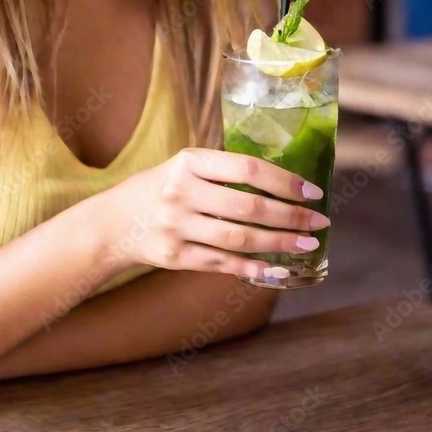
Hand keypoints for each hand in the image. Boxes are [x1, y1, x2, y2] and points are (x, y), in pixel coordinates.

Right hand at [106, 148, 328, 282]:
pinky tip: (277, 269)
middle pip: (248, 207)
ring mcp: (176, 226)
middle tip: (319, 222)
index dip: (284, 181)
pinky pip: (222, 264)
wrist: (113, 222)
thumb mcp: (184, 167)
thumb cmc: (162, 188)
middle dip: (291, 216)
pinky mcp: (174, 256)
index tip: (313, 192)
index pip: (247, 168)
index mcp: (189, 161)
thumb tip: (286, 182)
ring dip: (279, 243)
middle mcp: (181, 191)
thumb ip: (224, 171)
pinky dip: (253, 268)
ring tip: (307, 244)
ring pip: (239, 238)